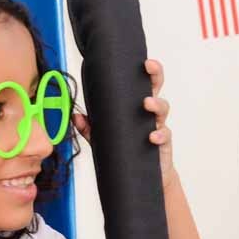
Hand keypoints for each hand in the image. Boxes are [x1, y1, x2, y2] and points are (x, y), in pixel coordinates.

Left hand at [71, 58, 175, 189]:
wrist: (142, 177)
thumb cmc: (126, 151)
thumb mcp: (104, 139)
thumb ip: (90, 128)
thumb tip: (75, 116)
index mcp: (136, 106)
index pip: (142, 83)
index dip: (146, 70)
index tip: (143, 60)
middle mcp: (149, 113)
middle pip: (157, 88)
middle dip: (155, 75)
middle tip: (149, 66)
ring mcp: (158, 126)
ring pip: (163, 109)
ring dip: (156, 104)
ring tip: (147, 104)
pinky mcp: (163, 144)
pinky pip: (164, 136)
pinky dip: (159, 135)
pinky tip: (151, 136)